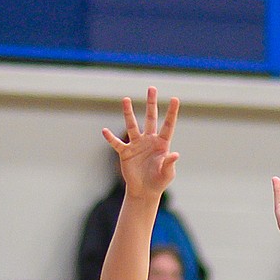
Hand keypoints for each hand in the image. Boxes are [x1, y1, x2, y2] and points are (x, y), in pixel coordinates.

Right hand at [103, 86, 178, 200]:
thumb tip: (175, 154)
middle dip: (151, 104)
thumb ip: (169, 164)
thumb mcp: (167, 174)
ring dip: (129, 113)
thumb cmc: (159, 181)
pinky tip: (105, 131)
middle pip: (150, 118)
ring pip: (132, 125)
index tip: (175, 99)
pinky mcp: (126, 152)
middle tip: (151, 88)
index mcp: (162, 143)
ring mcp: (137, 145)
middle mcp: (149, 140)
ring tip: (126, 99)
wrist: (144, 191)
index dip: (171, 112)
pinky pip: (117, 143)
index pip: (167, 125)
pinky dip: (111, 138)